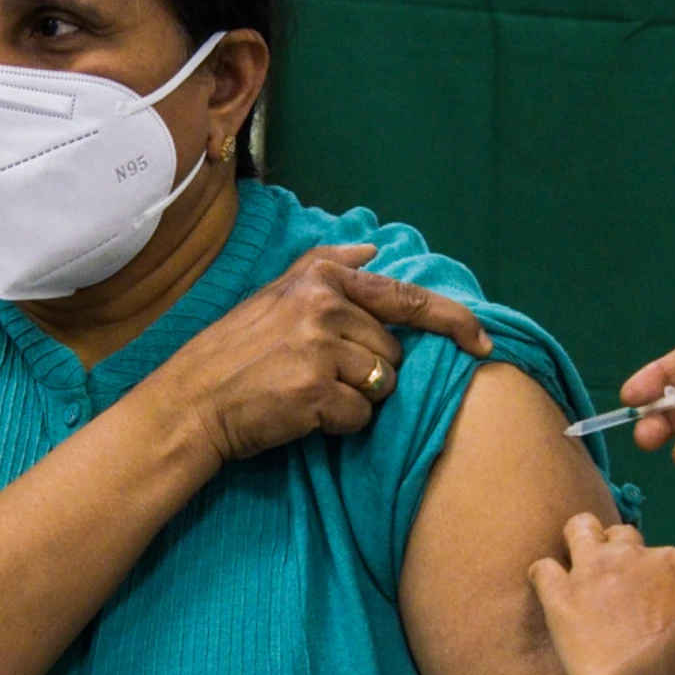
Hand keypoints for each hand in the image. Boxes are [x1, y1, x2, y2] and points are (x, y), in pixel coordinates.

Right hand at [147, 244, 493, 463]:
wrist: (190, 403)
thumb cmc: (234, 353)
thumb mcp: (274, 295)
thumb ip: (326, 265)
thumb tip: (373, 248)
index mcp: (320, 278)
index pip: (405, 297)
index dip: (454, 321)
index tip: (483, 342)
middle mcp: (323, 306)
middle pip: (392, 353)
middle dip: (368, 372)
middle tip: (316, 376)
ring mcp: (320, 348)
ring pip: (381, 386)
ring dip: (355, 400)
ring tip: (307, 393)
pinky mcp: (315, 391)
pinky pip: (360, 416)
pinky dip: (339, 425)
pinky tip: (302, 416)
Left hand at [528, 513, 674, 674]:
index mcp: (670, 562)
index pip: (650, 552)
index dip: (642, 576)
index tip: (639, 600)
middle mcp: (631, 556)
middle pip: (617, 532)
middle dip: (610, 551)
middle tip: (606, 584)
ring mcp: (593, 571)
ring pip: (577, 528)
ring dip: (576, 547)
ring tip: (574, 580)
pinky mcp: (560, 596)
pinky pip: (541, 569)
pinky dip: (543, 581)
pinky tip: (551, 603)